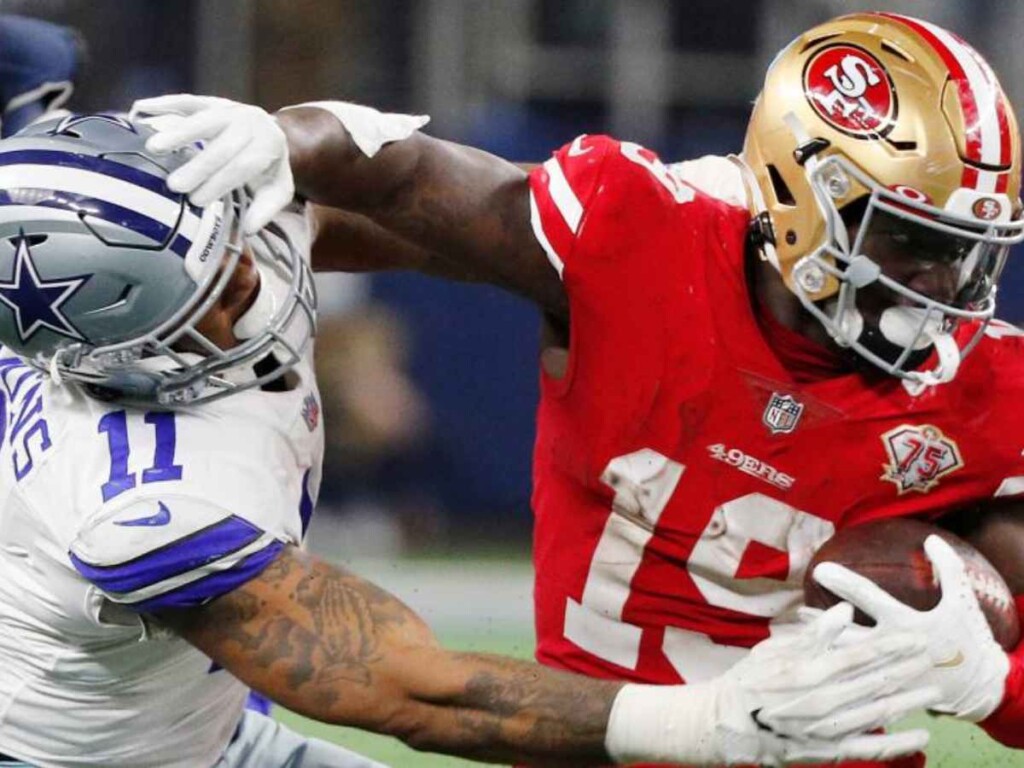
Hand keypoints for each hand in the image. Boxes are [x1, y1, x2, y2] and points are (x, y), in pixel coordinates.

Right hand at [130, 94, 292, 233]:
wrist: (271, 134)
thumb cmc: (268, 169)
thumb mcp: (277, 190)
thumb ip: (266, 209)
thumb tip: (249, 230)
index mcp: (270, 144)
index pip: (244, 164)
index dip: (221, 182)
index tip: (197, 200)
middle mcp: (252, 121)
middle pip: (224, 144)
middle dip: (199, 165)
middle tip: (174, 185)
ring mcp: (231, 108)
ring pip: (205, 119)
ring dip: (179, 132)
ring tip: (154, 147)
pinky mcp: (212, 101)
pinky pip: (188, 101)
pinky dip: (165, 104)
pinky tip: (142, 108)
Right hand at [605, 603, 937, 765]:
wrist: (726, 725)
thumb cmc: (748, 682)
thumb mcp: (774, 648)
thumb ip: (813, 633)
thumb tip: (845, 612)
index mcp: (806, 671)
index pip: (858, 655)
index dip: (889, 645)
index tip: (914, 635)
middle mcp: (820, 701)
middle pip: (873, 682)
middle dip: (907, 668)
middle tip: (934, 655)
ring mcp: (825, 729)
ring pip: (876, 712)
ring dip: (907, 700)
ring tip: (933, 688)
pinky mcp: (826, 752)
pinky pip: (868, 749)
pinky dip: (896, 743)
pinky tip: (919, 735)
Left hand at [815, 534, 1010, 720]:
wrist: (977, 684)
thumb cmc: (967, 636)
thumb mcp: (963, 600)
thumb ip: (950, 568)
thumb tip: (931, 538)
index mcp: (906, 623)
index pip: (869, 598)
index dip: (844, 583)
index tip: (820, 569)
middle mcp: (891, 647)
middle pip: (846, 632)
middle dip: (820, 621)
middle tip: (798, 609)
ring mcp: (886, 670)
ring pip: (844, 658)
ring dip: (820, 645)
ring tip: (800, 630)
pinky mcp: (884, 688)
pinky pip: (851, 678)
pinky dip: (831, 667)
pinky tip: (812, 657)